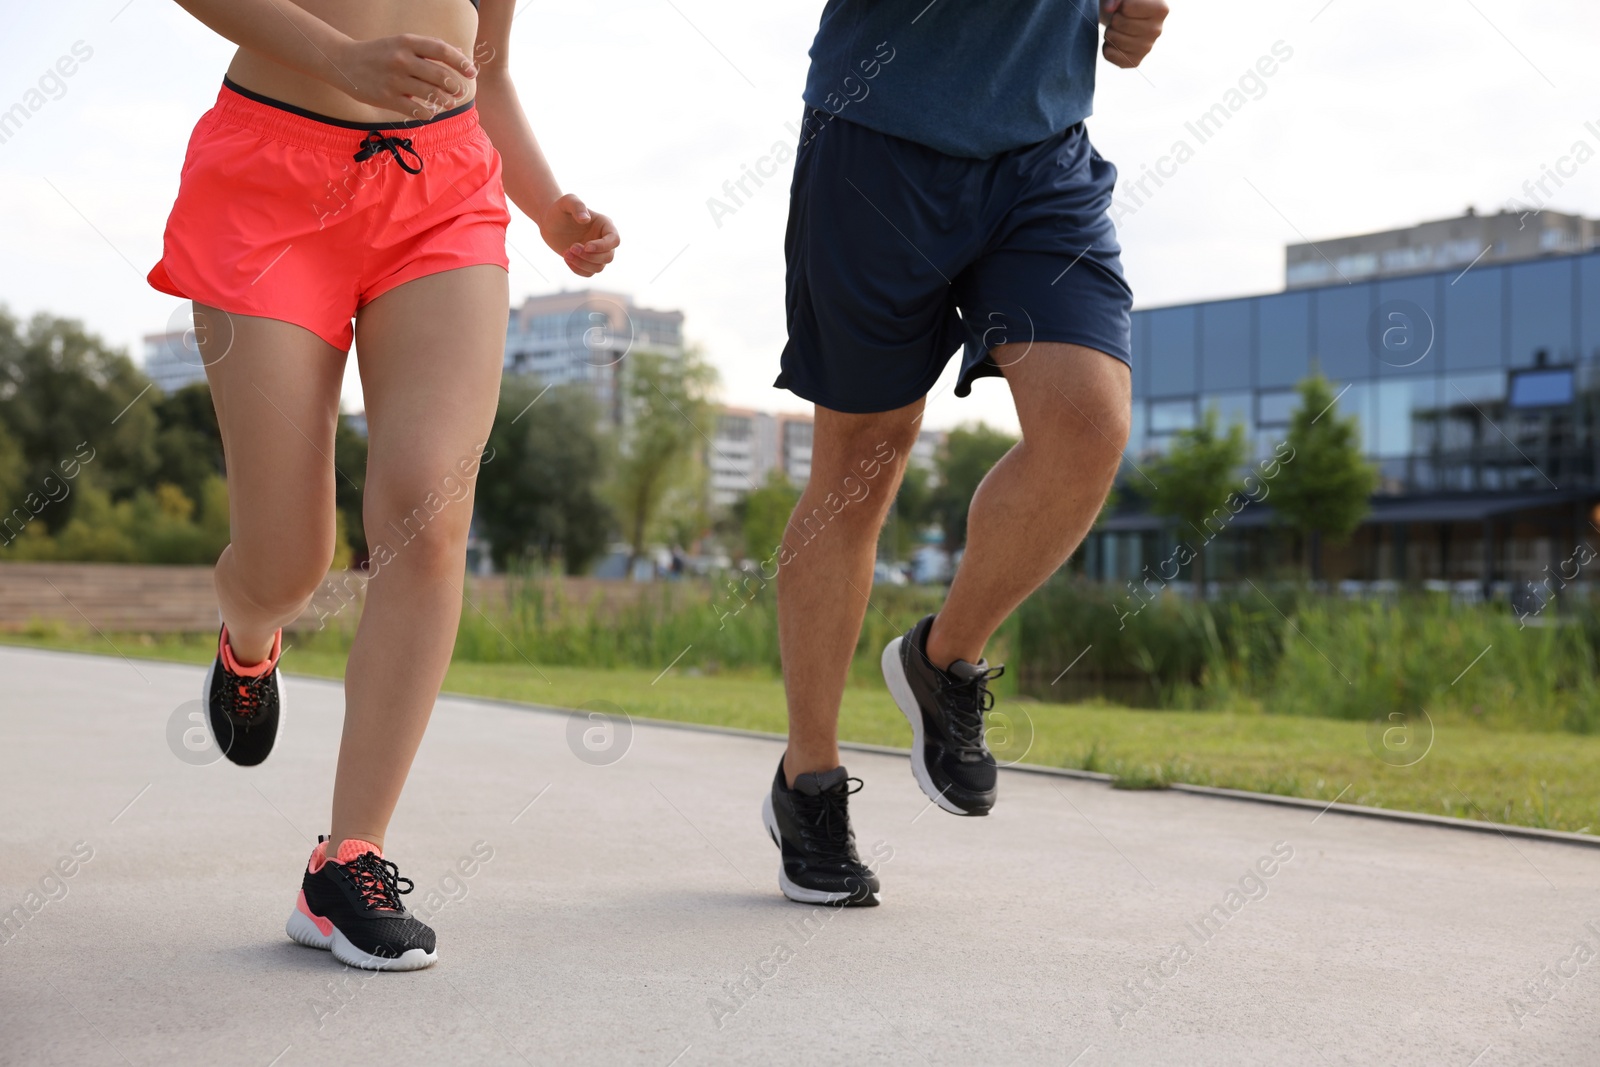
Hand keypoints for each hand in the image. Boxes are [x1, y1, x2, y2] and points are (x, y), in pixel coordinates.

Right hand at [333, 35, 477, 118]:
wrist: (344, 62)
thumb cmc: (380, 53)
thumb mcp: (401, 42)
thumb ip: (427, 48)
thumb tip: (459, 56)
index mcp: (407, 42)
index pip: (441, 51)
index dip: (461, 62)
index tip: (472, 72)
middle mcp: (402, 60)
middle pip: (440, 76)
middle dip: (455, 86)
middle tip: (459, 91)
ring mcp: (394, 80)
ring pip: (431, 94)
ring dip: (445, 101)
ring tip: (448, 102)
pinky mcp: (387, 98)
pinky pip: (416, 109)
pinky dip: (428, 112)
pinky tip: (430, 111)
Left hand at [539, 194, 620, 276]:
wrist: (549, 222)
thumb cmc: (559, 209)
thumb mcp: (567, 202)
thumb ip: (577, 206)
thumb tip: (585, 219)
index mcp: (605, 225)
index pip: (614, 240)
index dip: (603, 246)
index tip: (586, 246)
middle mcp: (604, 240)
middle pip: (608, 257)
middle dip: (590, 256)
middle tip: (571, 247)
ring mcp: (596, 253)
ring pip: (599, 267)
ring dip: (582, 264)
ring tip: (566, 253)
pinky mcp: (586, 262)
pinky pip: (588, 273)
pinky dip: (577, 269)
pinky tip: (566, 258)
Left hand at [1099, 0, 1168, 68]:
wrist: (1129, 19)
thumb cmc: (1128, 4)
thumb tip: (1109, 8)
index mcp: (1160, 9)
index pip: (1126, 8)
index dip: (1119, 6)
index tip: (1126, 6)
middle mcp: (1157, 30)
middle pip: (1119, 23)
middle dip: (1113, 18)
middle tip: (1120, 18)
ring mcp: (1146, 48)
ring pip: (1113, 39)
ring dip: (1109, 31)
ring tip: (1118, 28)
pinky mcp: (1135, 61)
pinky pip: (1109, 54)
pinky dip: (1106, 47)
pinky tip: (1116, 41)